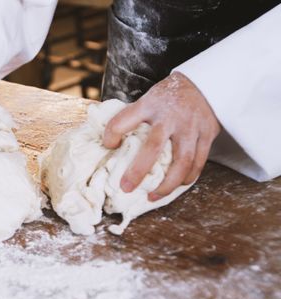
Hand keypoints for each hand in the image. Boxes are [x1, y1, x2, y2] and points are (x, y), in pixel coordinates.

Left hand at [103, 72, 220, 200]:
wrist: (203, 84)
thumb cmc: (168, 97)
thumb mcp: (147, 99)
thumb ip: (133, 118)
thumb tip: (110, 143)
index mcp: (150, 104)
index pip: (124, 119)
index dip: (112, 133)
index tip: (108, 145)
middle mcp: (170, 116)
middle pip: (153, 146)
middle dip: (138, 170)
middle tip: (125, 187)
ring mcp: (191, 127)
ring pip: (182, 160)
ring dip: (168, 183)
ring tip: (153, 196)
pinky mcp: (207, 134)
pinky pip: (199, 162)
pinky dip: (187, 177)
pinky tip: (177, 186)